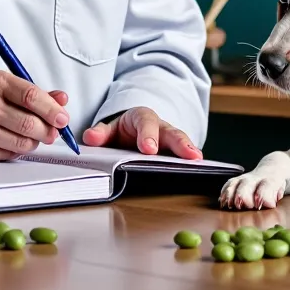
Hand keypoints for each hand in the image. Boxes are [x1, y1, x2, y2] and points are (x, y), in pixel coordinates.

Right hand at [0, 71, 70, 161]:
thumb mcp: (3, 83)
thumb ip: (34, 92)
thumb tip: (62, 99)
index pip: (31, 97)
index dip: (52, 110)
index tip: (63, 118)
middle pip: (29, 124)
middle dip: (49, 131)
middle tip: (54, 131)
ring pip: (22, 143)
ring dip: (35, 141)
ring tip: (33, 135)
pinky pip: (9, 155)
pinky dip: (18, 150)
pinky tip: (13, 140)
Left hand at [82, 107, 201, 159]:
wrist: (131, 131)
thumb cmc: (123, 130)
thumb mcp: (110, 129)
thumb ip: (100, 133)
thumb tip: (90, 138)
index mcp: (142, 117)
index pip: (146, 123)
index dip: (148, 135)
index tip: (148, 149)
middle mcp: (160, 127)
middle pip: (171, 132)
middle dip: (179, 143)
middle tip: (189, 155)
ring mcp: (170, 141)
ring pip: (181, 143)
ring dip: (190, 151)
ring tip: (199, 161)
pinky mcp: (175, 154)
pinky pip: (184, 157)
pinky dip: (191, 162)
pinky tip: (200, 171)